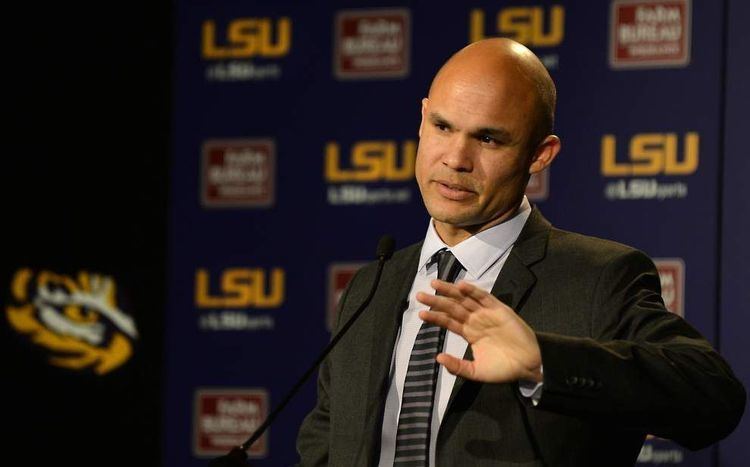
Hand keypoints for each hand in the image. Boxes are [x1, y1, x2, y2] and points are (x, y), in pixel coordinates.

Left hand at [417, 279, 542, 382]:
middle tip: (419, 295)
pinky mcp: (499, 310)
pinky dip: (473, 291)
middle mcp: (475, 321)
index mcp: (469, 333)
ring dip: (450, 291)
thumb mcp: (476, 372)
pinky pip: (484, 298)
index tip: (420, 313)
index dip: (435, 317)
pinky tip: (461, 286)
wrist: (528, 366)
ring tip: (435, 284)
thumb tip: (438, 357)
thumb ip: (458, 366)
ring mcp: (487, 314)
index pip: (448, 322)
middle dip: (436, 301)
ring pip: (465, 299)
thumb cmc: (503, 369)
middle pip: (453, 307)